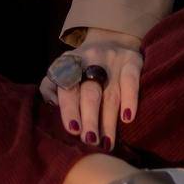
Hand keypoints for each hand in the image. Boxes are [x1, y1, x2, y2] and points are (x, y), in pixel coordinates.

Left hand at [39, 27, 143, 151]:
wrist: (111, 39)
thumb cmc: (82, 65)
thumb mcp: (63, 68)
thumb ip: (51, 86)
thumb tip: (51, 104)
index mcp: (70, 63)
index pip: (68, 88)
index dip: (70, 109)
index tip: (73, 130)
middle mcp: (91, 60)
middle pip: (90, 93)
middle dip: (90, 118)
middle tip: (90, 140)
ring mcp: (113, 60)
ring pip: (111, 93)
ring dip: (109, 120)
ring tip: (107, 143)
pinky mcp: (132, 61)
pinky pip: (131, 80)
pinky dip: (130, 99)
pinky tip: (128, 118)